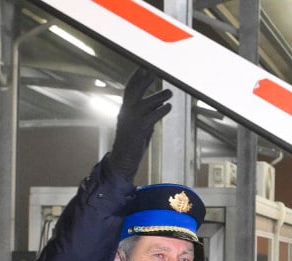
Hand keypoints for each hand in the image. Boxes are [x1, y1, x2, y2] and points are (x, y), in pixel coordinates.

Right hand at [107, 67, 174, 182]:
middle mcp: (125, 113)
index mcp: (124, 110)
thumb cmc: (132, 143)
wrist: (122, 160)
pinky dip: (160, 111)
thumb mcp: (140, 125)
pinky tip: (168, 107)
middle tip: (153, 71)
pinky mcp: (138, 131)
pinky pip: (150, 118)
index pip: (128, 90)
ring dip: (158, 97)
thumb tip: (159, 103)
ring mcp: (131, 122)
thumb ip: (147, 113)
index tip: (144, 68)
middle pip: (134, 92)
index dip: (136, 78)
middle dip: (143, 81)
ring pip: (145, 104)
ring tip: (169, 93)